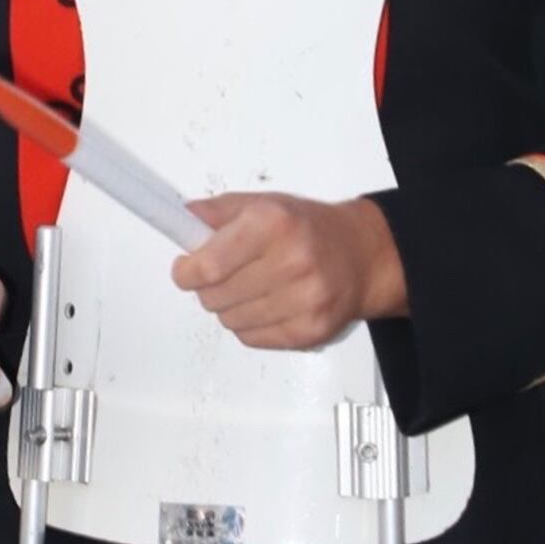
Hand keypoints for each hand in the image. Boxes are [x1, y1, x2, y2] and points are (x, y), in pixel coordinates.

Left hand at [171, 193, 407, 350]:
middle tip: (222, 275)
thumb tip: (182, 218)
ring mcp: (304, 300)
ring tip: (250, 287)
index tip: (184, 269)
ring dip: (229, 307)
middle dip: (208, 288)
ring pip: (230, 321)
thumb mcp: (264, 204)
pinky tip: (266, 304)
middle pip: (215, 297)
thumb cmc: (310, 228)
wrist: (361, 256)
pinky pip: (252, 339)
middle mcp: (292, 261)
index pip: (209, 265)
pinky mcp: (310, 331)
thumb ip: (218, 212)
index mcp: (274, 224)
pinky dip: (249, 325)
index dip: (187, 272)